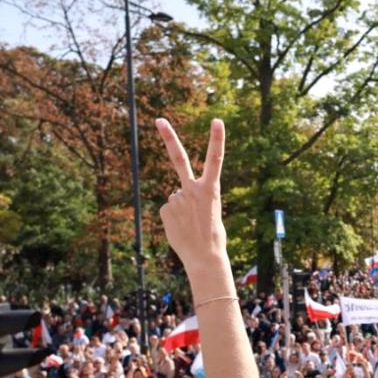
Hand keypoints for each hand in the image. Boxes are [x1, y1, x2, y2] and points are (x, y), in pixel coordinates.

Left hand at [156, 118, 226, 274]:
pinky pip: (168, 209)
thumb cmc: (213, 236)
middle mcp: (193, 189)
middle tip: (159, 120)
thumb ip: (195, 198)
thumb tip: (174, 195)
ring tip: (191, 224)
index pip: (215, 160)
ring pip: (176, 197)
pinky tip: (181, 228)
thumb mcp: (211, 211)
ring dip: (182, 209)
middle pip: (179, 158)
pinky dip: (173, 218)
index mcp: (212, 189)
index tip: (217, 121)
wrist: (204, 257)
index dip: (217, 139)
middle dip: (169, 137)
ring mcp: (177, 198)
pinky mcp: (165, 209)